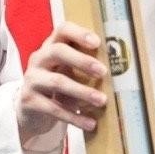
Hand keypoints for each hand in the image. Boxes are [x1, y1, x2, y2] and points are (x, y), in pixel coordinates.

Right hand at [17, 22, 107, 152]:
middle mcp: (39, 59)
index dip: (79, 33)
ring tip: (102, 101)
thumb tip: (125, 70)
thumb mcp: (70, 71)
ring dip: (83, 92)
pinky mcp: (28, 101)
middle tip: (104, 72)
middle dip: (82, 61)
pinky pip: (53, 108)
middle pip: (58, 52)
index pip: (62, 30)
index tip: (97, 42)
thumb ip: (87, 66)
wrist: (32, 110)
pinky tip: (90, 123)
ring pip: (58, 82)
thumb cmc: (60, 85)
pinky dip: (74, 116)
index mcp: (52, 47)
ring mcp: (32, 80)